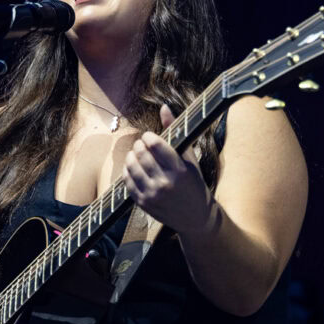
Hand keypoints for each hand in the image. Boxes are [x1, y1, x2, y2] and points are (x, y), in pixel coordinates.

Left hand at [123, 104, 213, 234]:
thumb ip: (175, 133)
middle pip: (142, 155)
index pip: (155, 145)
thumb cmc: (194, 183)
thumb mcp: (189, 159)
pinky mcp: (144, 204)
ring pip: (132, 167)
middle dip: (139, 145)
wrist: (195, 217)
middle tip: (141, 144)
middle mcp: (166, 183)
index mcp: (180, 170)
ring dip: (131, 156)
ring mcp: (153, 195)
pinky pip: (128, 182)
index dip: (148, 137)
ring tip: (135, 154)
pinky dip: (127, 171)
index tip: (148, 136)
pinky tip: (132, 167)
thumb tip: (164, 107)